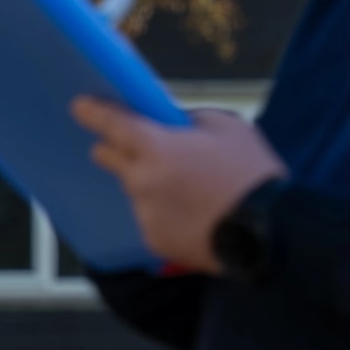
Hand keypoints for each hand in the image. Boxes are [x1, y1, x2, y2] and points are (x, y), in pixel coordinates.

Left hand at [73, 97, 284, 275]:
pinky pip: (152, 219)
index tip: (80, 107)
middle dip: (115, 149)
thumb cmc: (252, 174)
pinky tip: (195, 215)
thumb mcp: (230, 127)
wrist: (269, 232)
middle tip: (134, 147)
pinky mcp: (154, 241)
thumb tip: (175, 124)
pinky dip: (166, 214)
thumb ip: (192, 121)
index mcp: (157, 147)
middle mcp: (142, 181)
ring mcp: (145, 214)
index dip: (94, 113)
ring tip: (194, 191)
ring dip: (152, 185)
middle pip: (110, 158)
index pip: (113, 124)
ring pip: (137, 191)